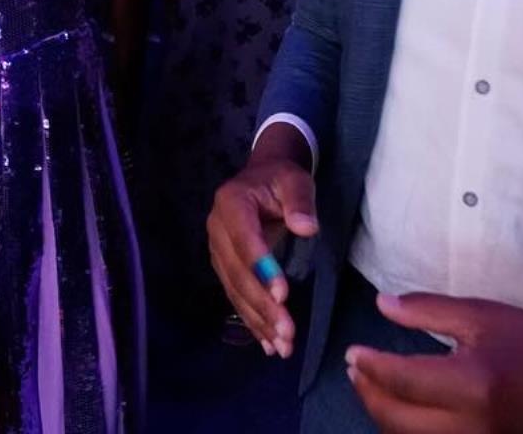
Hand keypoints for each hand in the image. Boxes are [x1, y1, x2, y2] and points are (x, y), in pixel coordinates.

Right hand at [207, 141, 318, 357]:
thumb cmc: (281, 178)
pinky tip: (267, 342)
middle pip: (238, 273)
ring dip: (258, 320)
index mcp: (231, 203)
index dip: (262, 269)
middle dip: (262, 306)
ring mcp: (217, 251)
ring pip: (235, 291)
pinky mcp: (224, 267)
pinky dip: (251, 320)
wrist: (262, 177)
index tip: (282, 296)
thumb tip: (306, 228)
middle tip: (287, 333)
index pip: (245, 240)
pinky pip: (236, 296)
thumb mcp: (295, 180)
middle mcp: (217, 229)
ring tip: (281, 346)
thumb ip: (300, 201)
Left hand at [346, 295, 522, 433]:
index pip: (403, 380)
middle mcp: (473, 425)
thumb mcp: (481, 315)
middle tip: (358, 368)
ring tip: (372, 385)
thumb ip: (427, 311)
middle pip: (398, 419)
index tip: (353, 352)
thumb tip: (381, 303)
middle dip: (369, 393)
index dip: (370, 366)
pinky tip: (401, 408)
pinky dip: (409, 429)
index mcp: (473, 384)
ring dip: (384, 415)